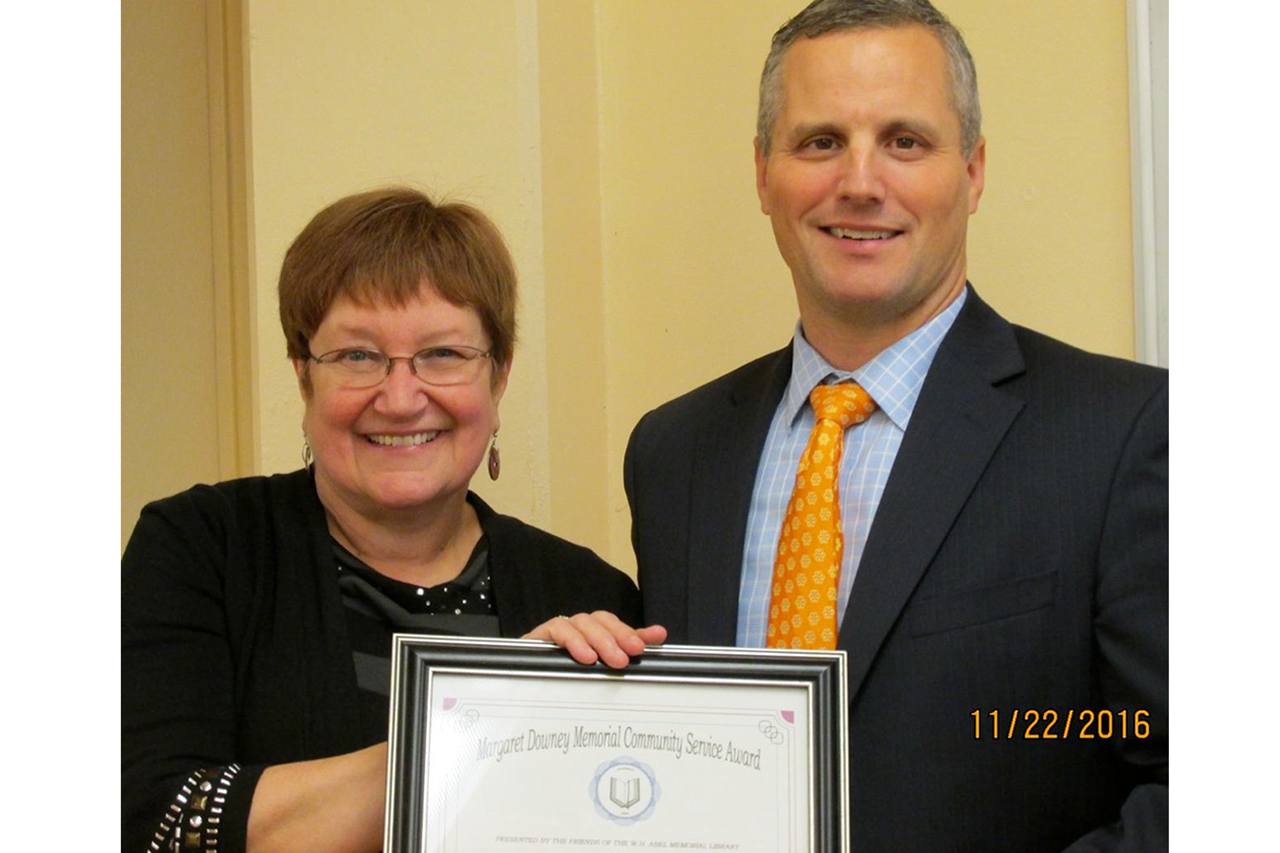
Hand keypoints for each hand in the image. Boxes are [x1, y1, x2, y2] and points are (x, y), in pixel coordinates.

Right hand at [524, 611, 667, 669]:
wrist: (523, 683)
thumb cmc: (563, 675)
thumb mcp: (601, 663)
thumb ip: (628, 647)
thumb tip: (658, 634)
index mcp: (589, 633)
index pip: (610, 623)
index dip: (628, 631)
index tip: (643, 646)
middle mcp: (574, 628)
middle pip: (597, 620)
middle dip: (617, 637)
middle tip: (628, 657)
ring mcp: (557, 631)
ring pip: (581, 622)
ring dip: (598, 640)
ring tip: (611, 660)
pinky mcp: (538, 637)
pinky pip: (557, 629)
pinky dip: (574, 641)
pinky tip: (585, 656)